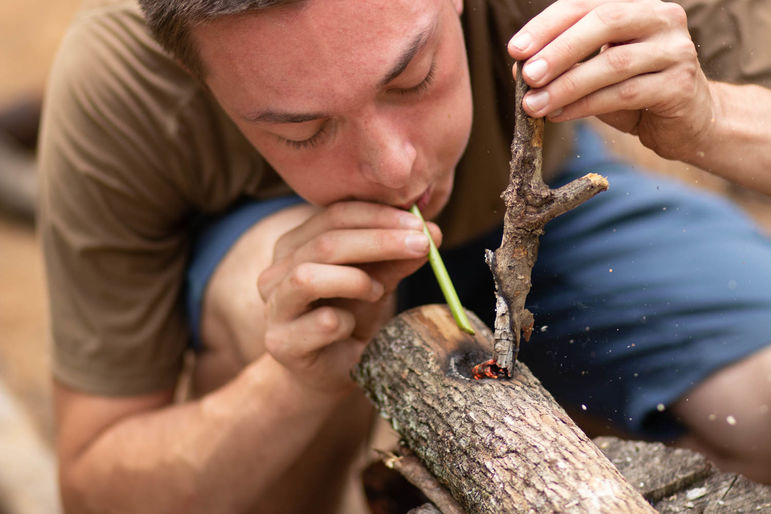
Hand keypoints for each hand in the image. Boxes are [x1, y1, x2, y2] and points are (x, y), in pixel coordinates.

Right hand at [257, 201, 439, 394]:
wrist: (334, 372)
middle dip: (378, 241)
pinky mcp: (281, 342)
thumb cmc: (353, 317)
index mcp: (295, 245)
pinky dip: (347, 322)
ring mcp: (275, 307)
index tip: (419, 222)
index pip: (333, 215)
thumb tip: (431, 231)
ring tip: (378, 291)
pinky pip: (321, 322)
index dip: (377, 215)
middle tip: (420, 244)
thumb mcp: (378, 281)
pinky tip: (352, 328)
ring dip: (354, 281)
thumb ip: (396, 258)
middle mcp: (277, 271)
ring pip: (307, 277)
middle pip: (324, 243)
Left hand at [508, 0, 715, 160]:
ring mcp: (675, 50)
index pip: (585, 4)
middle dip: (559, 50)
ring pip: (613, 64)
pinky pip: (624, 94)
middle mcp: (660, 17)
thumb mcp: (594, 73)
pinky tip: (558, 115)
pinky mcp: (679, 85)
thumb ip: (563, 65)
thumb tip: (518, 68)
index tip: (515, 49)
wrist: (687, 122)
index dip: (547, 25)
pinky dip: (585, 106)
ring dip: (566, 86)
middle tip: (527, 75)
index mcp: (636, 5)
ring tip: (534, 104)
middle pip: (604, 23)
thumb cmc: (635, 91)